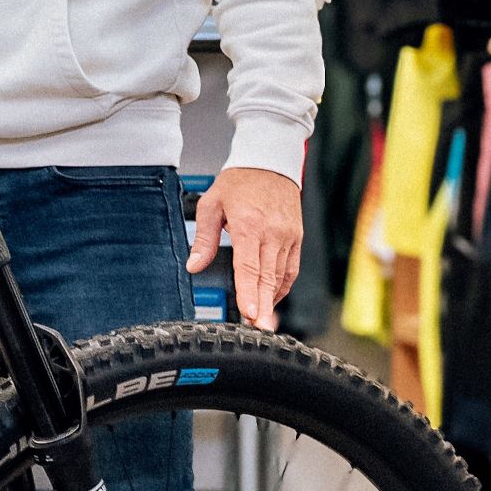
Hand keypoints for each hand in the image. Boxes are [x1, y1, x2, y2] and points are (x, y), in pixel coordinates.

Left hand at [188, 165, 302, 330]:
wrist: (270, 161)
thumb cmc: (240, 181)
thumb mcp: (211, 204)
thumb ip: (204, 238)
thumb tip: (194, 265)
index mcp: (250, 225)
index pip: (249, 266)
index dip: (250, 292)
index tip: (250, 313)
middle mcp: (273, 233)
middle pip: (268, 277)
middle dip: (263, 306)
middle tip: (259, 329)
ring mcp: (288, 236)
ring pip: (281, 276)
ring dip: (272, 300)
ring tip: (263, 321)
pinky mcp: (296, 238)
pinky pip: (291, 268)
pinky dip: (282, 286)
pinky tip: (273, 298)